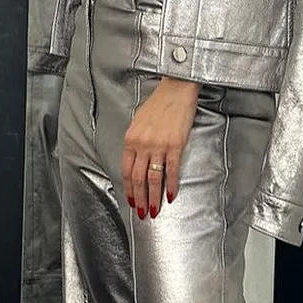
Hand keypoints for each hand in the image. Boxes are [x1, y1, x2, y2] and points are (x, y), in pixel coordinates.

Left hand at [122, 78, 198, 217]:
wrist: (176, 89)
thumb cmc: (159, 103)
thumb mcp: (139, 121)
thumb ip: (136, 141)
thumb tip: (136, 158)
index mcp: (131, 139)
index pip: (126, 170)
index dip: (128, 189)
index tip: (132, 200)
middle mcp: (142, 144)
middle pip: (137, 179)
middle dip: (140, 199)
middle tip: (142, 212)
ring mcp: (158, 146)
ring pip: (153, 178)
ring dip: (154, 197)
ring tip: (155, 210)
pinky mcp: (175, 145)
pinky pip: (171, 170)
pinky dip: (171, 185)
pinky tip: (171, 195)